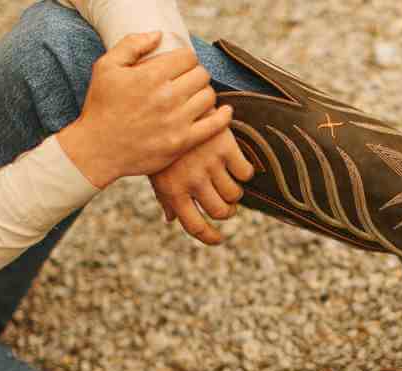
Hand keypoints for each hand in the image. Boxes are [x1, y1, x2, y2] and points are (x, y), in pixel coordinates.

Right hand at [56, 32, 232, 188]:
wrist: (97, 150)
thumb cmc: (101, 107)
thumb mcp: (106, 67)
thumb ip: (132, 44)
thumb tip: (159, 35)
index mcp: (150, 75)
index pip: (188, 57)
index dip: (185, 59)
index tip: (180, 66)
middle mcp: (167, 96)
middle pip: (201, 75)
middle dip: (196, 75)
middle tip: (188, 81)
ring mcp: (177, 120)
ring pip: (209, 97)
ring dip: (205, 94)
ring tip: (195, 97)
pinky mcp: (182, 142)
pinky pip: (215, 125)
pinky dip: (224, 116)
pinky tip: (224, 111)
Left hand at [151, 128, 254, 244]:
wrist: (169, 101)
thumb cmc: (160, 139)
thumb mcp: (155, 170)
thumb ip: (164, 196)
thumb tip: (170, 219)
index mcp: (173, 191)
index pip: (195, 226)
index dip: (210, 237)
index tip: (218, 239)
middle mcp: (192, 181)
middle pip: (220, 212)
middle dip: (226, 211)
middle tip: (227, 205)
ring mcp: (209, 165)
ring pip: (235, 194)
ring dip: (235, 192)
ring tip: (230, 182)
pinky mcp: (225, 147)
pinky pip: (245, 173)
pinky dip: (244, 172)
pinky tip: (237, 164)